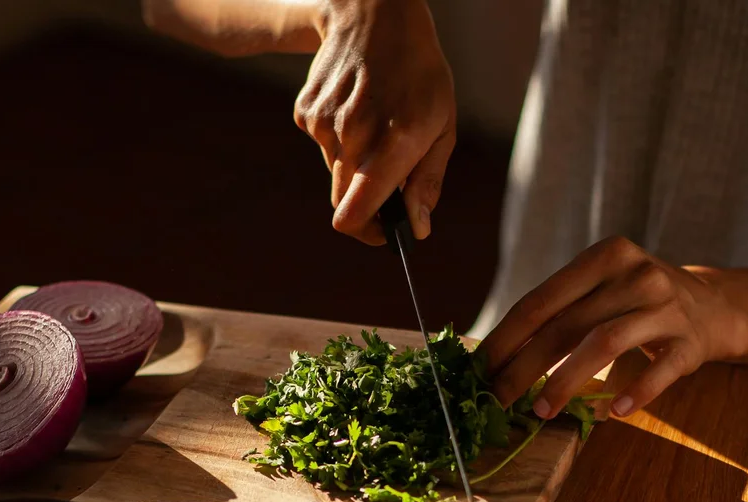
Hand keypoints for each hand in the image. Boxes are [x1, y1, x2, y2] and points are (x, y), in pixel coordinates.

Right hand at [295, 0, 455, 244]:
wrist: (374, 17)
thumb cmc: (419, 75)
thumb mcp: (442, 125)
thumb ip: (427, 180)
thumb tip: (416, 228)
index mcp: (393, 142)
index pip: (356, 212)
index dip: (368, 233)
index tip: (384, 233)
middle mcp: (354, 134)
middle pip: (344, 200)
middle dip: (366, 201)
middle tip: (388, 181)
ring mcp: (324, 122)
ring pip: (335, 171)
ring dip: (355, 163)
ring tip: (376, 124)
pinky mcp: (306, 112)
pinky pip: (322, 147)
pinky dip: (339, 140)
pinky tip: (356, 108)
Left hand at [480, 237, 747, 418]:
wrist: (714, 306)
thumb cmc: (636, 302)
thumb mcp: (602, 288)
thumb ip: (559, 312)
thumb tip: (496, 356)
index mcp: (605, 256)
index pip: (541, 301)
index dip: (506, 338)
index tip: (480, 368)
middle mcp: (636, 275)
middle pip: (566, 325)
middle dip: (524, 366)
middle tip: (497, 398)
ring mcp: (666, 307)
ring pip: (604, 343)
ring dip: (566, 381)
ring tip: (541, 410)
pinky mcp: (691, 342)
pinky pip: (659, 372)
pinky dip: (635, 392)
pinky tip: (614, 412)